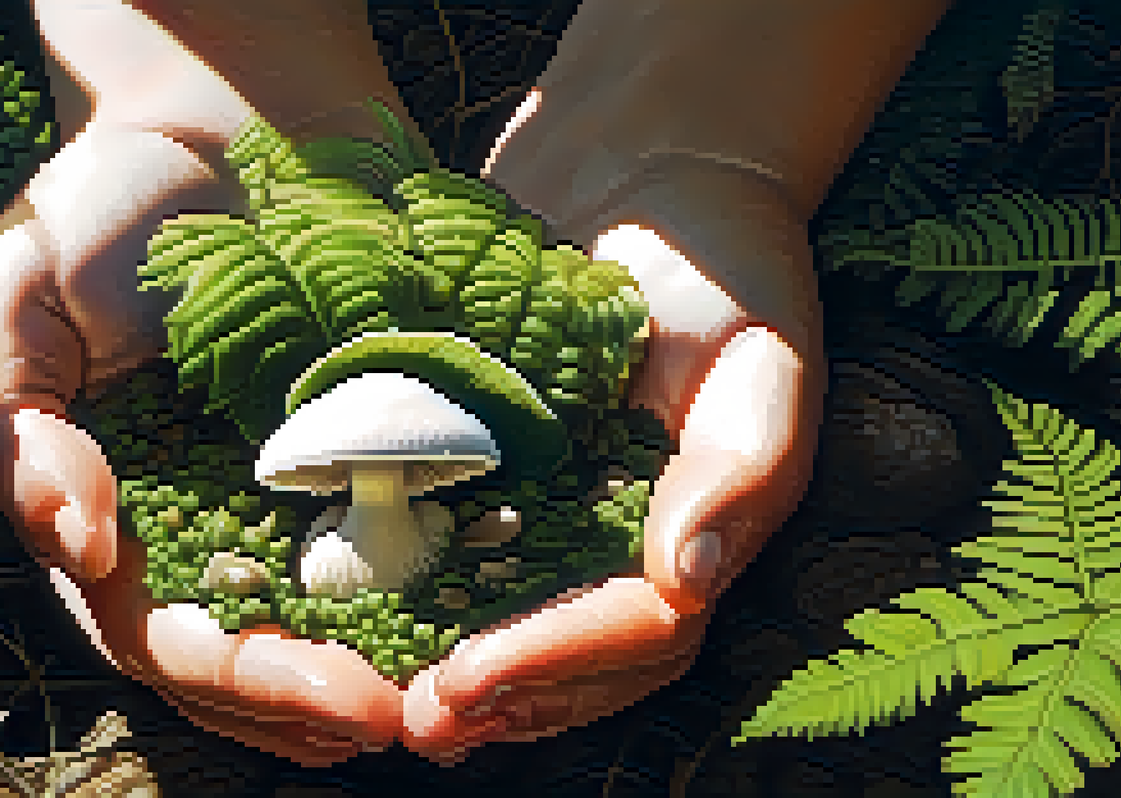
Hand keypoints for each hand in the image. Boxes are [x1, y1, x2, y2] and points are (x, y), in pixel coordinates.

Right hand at [0, 0, 414, 766]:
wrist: (224, 122)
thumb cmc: (105, 206)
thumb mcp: (10, 296)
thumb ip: (7, 423)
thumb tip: (79, 542)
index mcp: (108, 519)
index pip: (160, 635)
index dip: (238, 680)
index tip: (327, 691)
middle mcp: (193, 530)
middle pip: (246, 660)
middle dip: (313, 703)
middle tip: (399, 720)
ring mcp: (276, 503)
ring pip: (320, 626)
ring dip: (373, 678)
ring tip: (444, 706)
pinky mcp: (355, 457)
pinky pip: (391, 546)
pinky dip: (429, 598)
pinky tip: (482, 624)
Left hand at [401, 96, 826, 763]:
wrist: (642, 170)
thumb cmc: (719, 257)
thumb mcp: (756, 348)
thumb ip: (738, 465)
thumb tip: (690, 582)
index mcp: (700, 528)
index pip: (639, 628)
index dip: (560, 660)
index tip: (474, 675)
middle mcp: (633, 539)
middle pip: (580, 658)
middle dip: (507, 696)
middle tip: (423, 722)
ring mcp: (566, 512)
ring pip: (521, 625)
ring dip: (466, 679)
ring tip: (393, 708)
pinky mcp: (500, 474)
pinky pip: (467, 558)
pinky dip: (425, 603)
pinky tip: (363, 625)